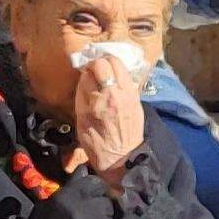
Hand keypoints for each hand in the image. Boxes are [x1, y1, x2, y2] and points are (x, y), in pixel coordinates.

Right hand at [68, 62, 143, 177]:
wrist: (121, 157)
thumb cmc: (96, 141)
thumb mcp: (81, 118)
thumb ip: (82, 93)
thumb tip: (85, 75)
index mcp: (98, 100)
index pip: (92, 69)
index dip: (87, 67)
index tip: (85, 71)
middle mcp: (116, 94)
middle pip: (109, 61)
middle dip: (100, 61)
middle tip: (95, 68)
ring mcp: (129, 95)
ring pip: (121, 65)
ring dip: (111, 65)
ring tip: (106, 72)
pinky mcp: (137, 98)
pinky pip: (128, 77)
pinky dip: (121, 74)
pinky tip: (115, 81)